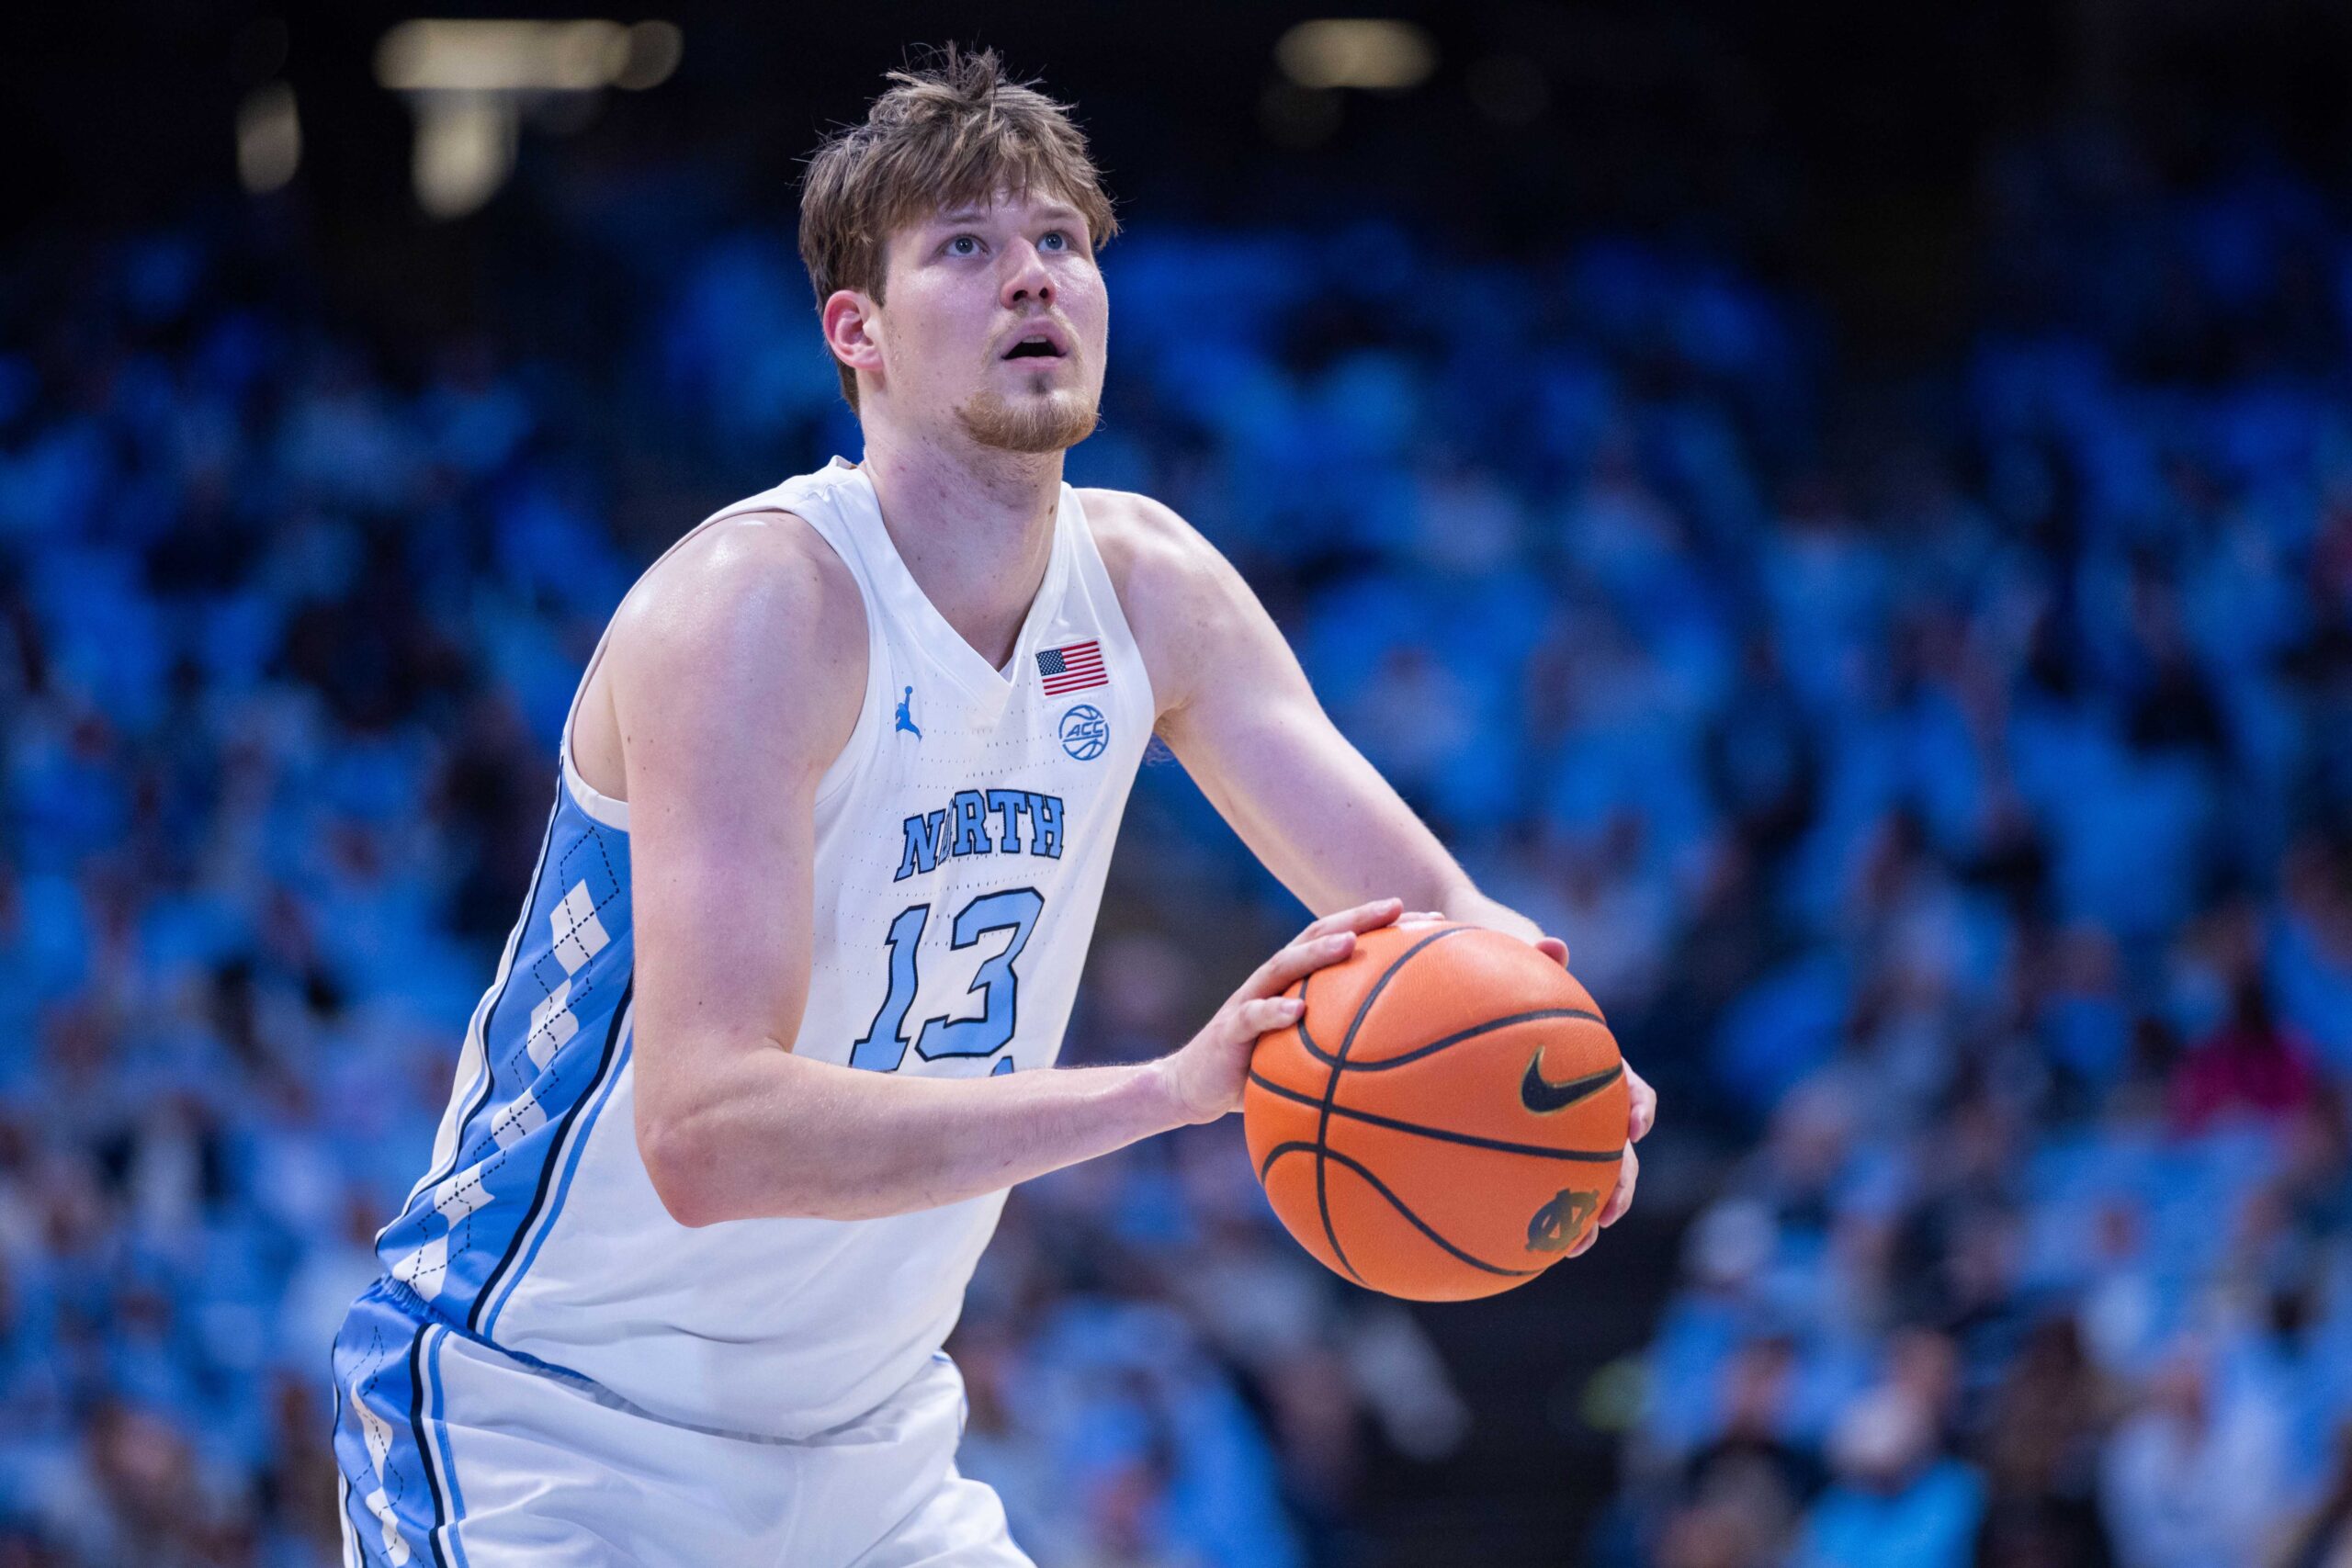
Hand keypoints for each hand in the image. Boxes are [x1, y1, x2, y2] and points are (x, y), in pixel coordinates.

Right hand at [1152, 898, 1405, 1125]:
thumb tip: (1412, 1068)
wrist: (1194, 1087)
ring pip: (1285, 966)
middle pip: (1318, 936)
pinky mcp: (1229, 1030)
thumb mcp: (1306, 1055)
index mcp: (1298, 981)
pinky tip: (1297, 1012)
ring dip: (1318, 953)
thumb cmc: (1259, 1070)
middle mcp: (1276, 980)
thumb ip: (1346, 1048)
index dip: (1385, 928)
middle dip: (1358, 919)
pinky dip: (1274, 1012)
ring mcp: (1250, 1000)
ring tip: (1351, 943)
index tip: (1433, 921)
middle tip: (1398, 907)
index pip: (1345, 940)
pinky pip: (1252, 1017)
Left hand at [1438, 900, 1646, 1256]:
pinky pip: (1510, 1177)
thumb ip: (1527, 952)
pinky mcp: (1502, 1134)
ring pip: (1571, 1176)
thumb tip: (1553, 946)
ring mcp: (1538, 1119)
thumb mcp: (1502, 943)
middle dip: (1617, 1185)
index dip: (1638, 1105)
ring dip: (1578, 1216)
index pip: (1624, 1083)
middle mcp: (1567, 1093)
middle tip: (1604, 1215)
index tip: (1634, 1125)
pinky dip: (1511, 1210)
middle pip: (1609, 1147)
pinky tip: (1484, 1239)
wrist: (1454, 949)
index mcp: (1580, 1056)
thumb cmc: (1483, 946)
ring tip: (1568, 1250)